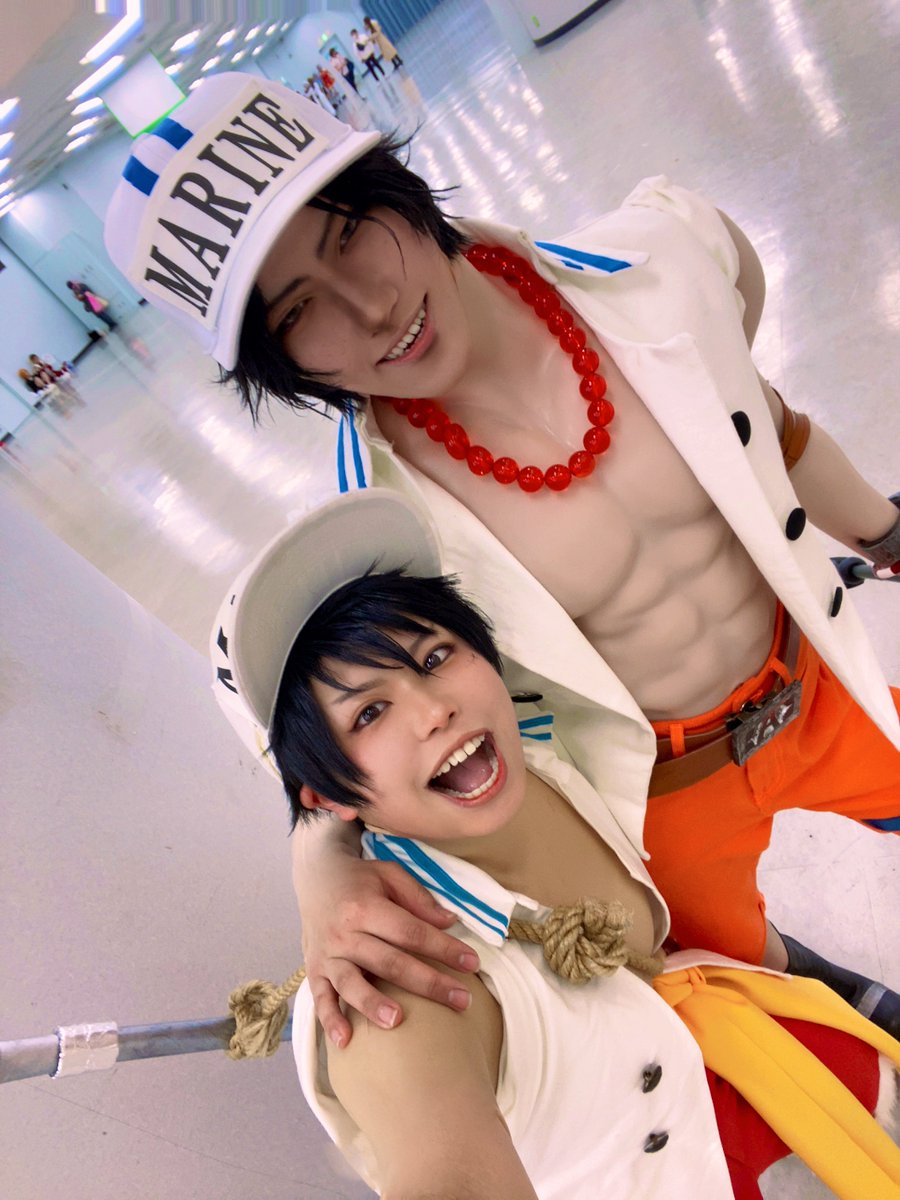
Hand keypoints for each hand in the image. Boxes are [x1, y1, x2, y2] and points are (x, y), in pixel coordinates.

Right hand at [299, 851, 479, 1048]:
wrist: (315, 876)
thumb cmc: (360, 880)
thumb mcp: (390, 874)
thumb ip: (419, 899)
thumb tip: (450, 922)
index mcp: (365, 907)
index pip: (410, 931)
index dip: (442, 948)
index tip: (472, 963)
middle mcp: (344, 932)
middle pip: (389, 961)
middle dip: (428, 983)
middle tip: (461, 1001)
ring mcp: (327, 954)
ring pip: (351, 983)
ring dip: (373, 1003)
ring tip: (397, 1020)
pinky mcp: (314, 970)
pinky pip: (320, 998)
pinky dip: (329, 1020)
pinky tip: (344, 1041)